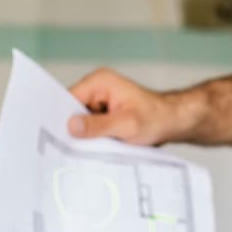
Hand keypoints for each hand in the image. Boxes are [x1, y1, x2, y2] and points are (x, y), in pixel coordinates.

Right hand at [65, 67, 192, 145]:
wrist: (173, 122)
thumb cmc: (156, 118)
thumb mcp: (126, 124)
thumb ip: (98, 125)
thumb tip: (71, 126)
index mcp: (99, 82)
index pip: (68, 99)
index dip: (61, 118)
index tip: (58, 138)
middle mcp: (97, 88)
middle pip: (72, 111)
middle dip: (74, 129)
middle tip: (73, 148)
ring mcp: (100, 101)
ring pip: (81, 122)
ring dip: (85, 136)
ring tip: (90, 148)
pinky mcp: (104, 114)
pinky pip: (90, 127)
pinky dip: (93, 138)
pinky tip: (98, 147)